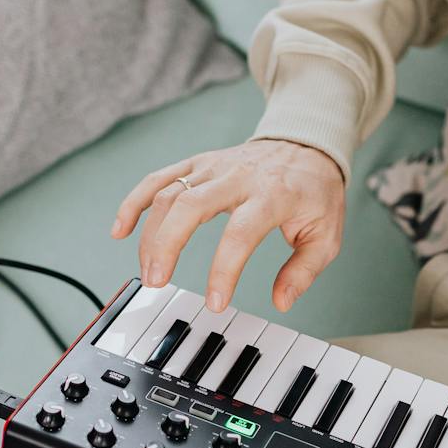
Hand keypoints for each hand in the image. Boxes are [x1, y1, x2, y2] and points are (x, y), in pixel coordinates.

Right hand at [111, 138, 345, 312]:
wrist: (307, 144)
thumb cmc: (315, 192)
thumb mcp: (326, 234)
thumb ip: (304, 270)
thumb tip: (281, 302)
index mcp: (272, 195)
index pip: (240, 234)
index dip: (223, 271)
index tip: (214, 302)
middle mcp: (237, 176)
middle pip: (189, 205)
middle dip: (167, 246)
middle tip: (157, 282)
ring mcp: (214, 166)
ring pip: (169, 193)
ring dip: (150, 234)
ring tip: (148, 271)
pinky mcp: (198, 163)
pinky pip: (158, 177)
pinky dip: (135, 201)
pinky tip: (120, 229)